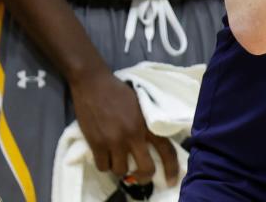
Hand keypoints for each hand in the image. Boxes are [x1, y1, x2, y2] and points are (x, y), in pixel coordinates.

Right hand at [70, 67, 178, 185]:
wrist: (94, 84)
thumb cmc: (119, 92)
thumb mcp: (142, 105)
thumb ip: (149, 123)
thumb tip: (157, 141)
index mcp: (148, 124)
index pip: (166, 150)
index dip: (171, 168)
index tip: (171, 180)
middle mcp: (134, 135)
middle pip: (145, 168)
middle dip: (144, 177)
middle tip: (140, 177)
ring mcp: (114, 140)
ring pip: (121, 170)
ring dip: (120, 168)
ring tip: (118, 159)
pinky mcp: (96, 143)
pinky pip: (103, 166)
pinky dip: (105, 164)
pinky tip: (105, 156)